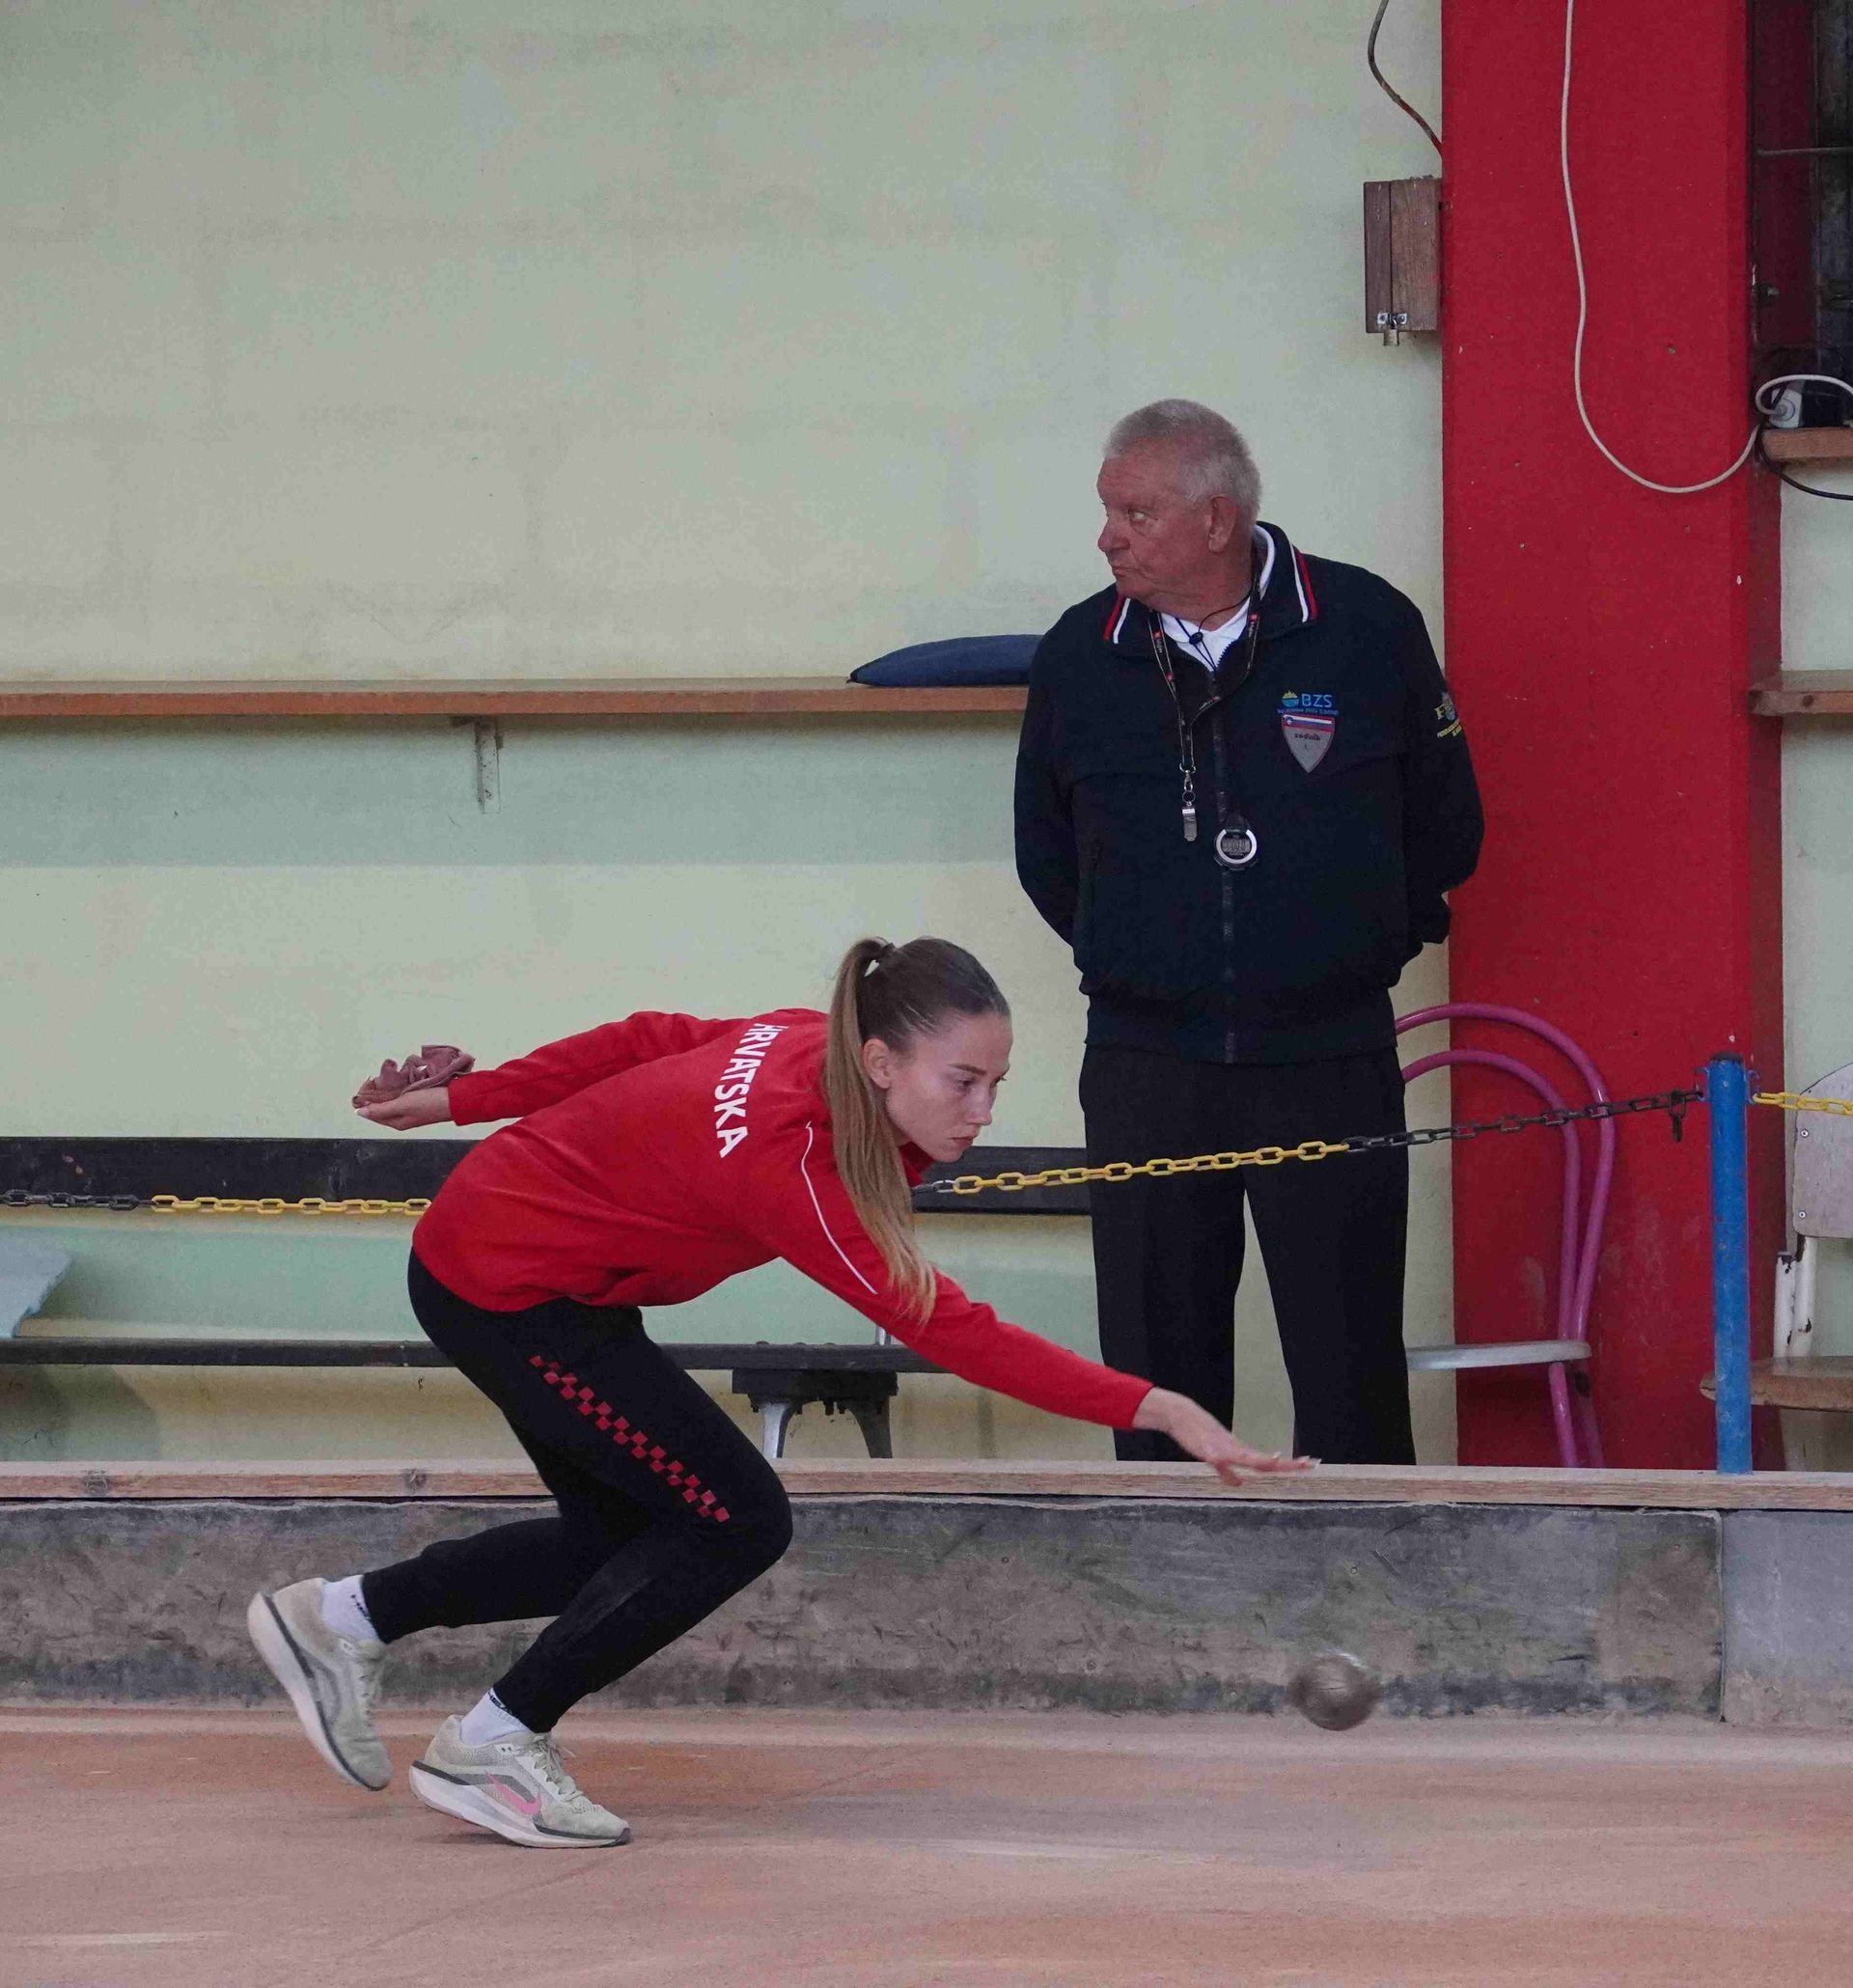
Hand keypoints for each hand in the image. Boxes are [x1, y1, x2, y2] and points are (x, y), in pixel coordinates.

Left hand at [356, 1086, 453, 1131]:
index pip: (371, 1112)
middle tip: (379, 1078)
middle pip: (381, 1105)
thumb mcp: (403, 1105)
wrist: (456, 1100)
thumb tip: (359, 1113)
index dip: (365, 1099)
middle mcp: (401, 1117)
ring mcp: (410, 1109)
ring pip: (391, 1099)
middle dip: (376, 1092)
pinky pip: (402, 1094)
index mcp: (395, 1122)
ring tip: (388, 1076)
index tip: (367, 1083)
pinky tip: (400, 1079)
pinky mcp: (418, 1101)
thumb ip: (381, 1109)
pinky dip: (398, 1087)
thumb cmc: (430, 1103)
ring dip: (387, 1088)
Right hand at [1131, 1387, 1316, 1487]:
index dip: (1289, 1464)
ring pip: (1252, 1459)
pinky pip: (1227, 1461)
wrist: (1181, 1416)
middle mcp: (1238, 1450)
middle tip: (1313, 1463)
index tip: (1309, 1463)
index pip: (1270, 1462)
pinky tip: (1246, 1467)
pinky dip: (1237, 1461)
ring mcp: (1226, 1450)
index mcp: (1241, 1453)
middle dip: (1290, 1464)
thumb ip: (1227, 1471)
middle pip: (1268, 1462)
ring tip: (1286, 1462)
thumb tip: (1239, 1483)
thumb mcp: (1214, 1458)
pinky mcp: (1211, 1452)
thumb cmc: (1198, 1434)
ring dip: (1269, 1462)